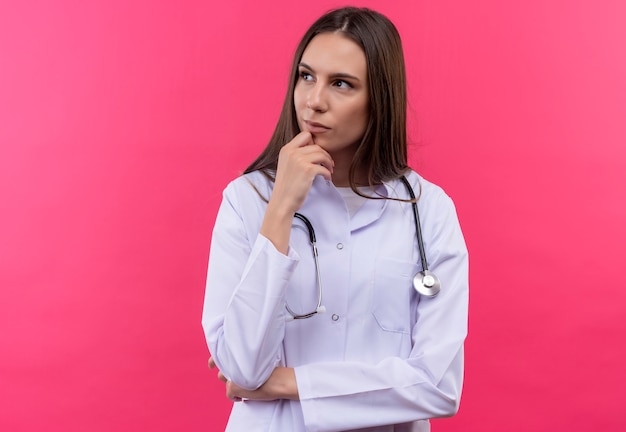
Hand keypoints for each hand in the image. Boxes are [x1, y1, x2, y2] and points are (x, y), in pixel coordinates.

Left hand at [208, 357, 298, 401]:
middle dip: (226, 374)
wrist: (276, 380)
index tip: (210, 365)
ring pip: (223, 379)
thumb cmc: (272, 369)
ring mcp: (231, 376)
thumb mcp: (257, 358)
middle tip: (234, 378)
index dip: (213, 360)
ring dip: (230, 383)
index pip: (219, 355)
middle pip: (221, 370)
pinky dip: (235, 397)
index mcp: (238, 354)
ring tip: (242, 386)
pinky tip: (243, 397)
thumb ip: (246, 358)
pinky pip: (229, 394)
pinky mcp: (232, 387)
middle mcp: (232, 364)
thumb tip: (242, 364)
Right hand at [260, 132, 333, 253]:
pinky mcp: (307, 170)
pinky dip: (328, 173)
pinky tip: (327, 178)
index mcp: (286, 149)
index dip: (314, 143)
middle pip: (316, 145)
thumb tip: (316, 149)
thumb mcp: (287, 165)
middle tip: (328, 164)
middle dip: (325, 154)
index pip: (305, 135)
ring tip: (329, 170)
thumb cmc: (286, 187)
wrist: (282, 202)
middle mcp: (292, 152)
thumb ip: (296, 155)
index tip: (317, 154)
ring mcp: (299, 160)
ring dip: (329, 162)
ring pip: (322, 154)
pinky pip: (324, 167)